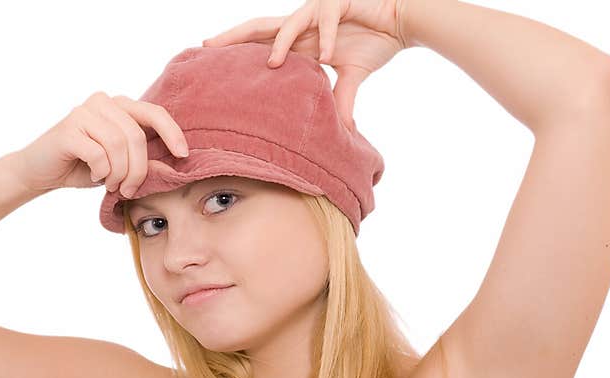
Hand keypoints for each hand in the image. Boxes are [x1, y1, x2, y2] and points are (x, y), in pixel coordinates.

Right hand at [10, 91, 189, 193]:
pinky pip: (98, 154)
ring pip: (118, 145)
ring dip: (118, 173)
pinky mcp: (68, 128)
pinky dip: (100, 172)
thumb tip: (175, 162)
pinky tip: (93, 176)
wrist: (41, 172)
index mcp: (119, 106)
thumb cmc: (84, 166)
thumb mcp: (120, 162)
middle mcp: (103, 102)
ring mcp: (84, 112)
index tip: (183, 155)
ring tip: (110, 184)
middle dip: (138, 169)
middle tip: (129, 189)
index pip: (154, 113)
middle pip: (136, 136)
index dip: (172, 133)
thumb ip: (143, 156)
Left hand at [202, 0, 407, 131]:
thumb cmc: (375, 41)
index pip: (261, 46)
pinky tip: (328, 57)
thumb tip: (340, 131)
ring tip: (271, 64)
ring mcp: (317, 11)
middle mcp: (302, 24)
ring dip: (280, 43)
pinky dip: (326, 38)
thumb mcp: (353, 76)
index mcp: (301, 40)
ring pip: (289, 23)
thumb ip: (341, 99)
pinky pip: (326, 20)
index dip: (238, 53)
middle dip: (233, 37)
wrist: (401, 19)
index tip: (213, 64)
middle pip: (259, 29)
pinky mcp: (337, 2)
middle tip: (208, 47)